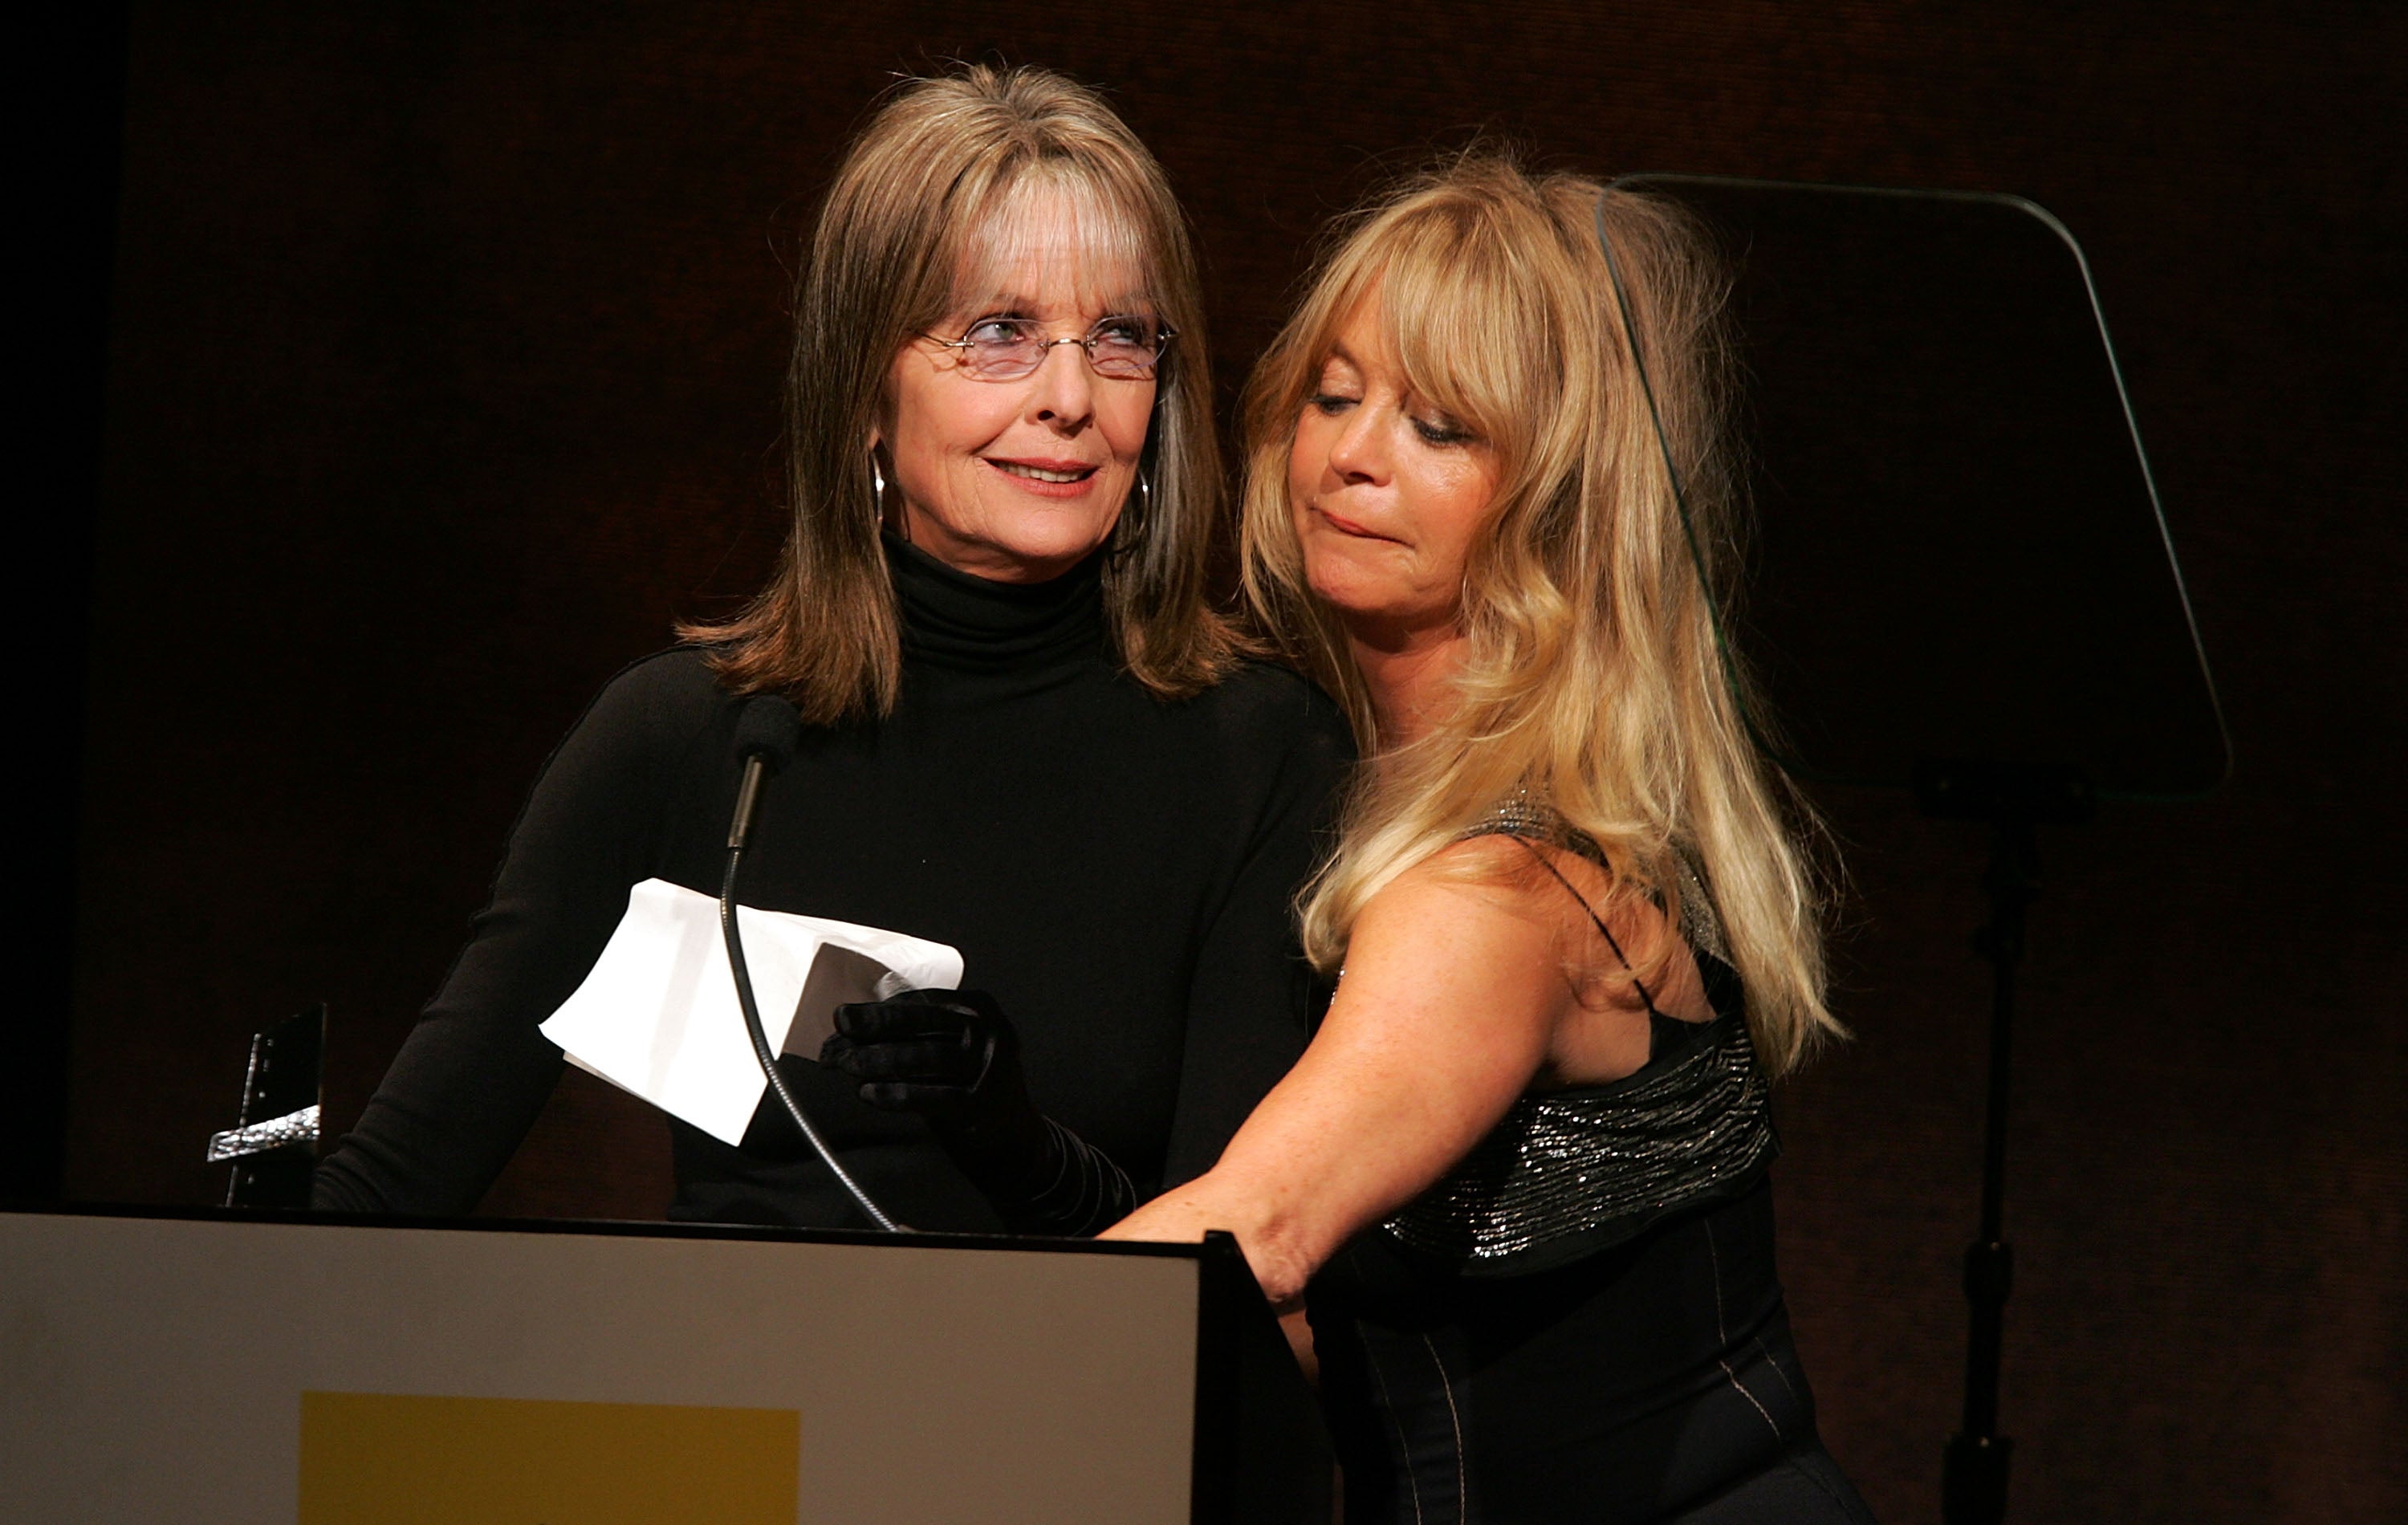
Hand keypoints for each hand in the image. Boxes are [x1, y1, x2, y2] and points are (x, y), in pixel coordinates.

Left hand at [819, 988, 1025, 1128]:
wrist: (1014, 1136)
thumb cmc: (970, 1083)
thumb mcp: (955, 1045)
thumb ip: (917, 1032)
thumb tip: (854, 1028)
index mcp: (978, 1008)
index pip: (922, 1002)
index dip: (880, 1009)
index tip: (844, 1017)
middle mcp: (987, 1032)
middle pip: (921, 1022)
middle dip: (874, 1024)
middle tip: (839, 1027)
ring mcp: (986, 1068)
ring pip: (923, 1056)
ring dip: (878, 1058)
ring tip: (845, 1063)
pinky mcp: (978, 1104)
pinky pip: (929, 1096)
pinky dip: (895, 1094)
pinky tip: (868, 1093)